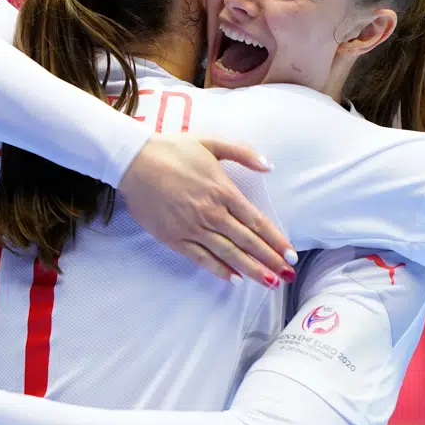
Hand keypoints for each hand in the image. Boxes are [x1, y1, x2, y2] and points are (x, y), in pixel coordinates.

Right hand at [118, 134, 296, 286]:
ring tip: (268, 282)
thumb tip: (268, 166)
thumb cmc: (172, 149)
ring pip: (228, 254)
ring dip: (250, 270)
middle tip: (287, 275)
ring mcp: (192, 228)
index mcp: (223, 191)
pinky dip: (218, 270)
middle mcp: (211, 213)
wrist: (133, 161)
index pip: (256, 221)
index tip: (290, 253)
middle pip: (247, 242)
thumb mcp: (211, 142)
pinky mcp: (174, 238)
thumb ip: (243, 153)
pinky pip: (201, 258)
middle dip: (270, 260)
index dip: (275, 239)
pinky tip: (233, 278)